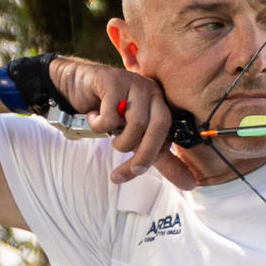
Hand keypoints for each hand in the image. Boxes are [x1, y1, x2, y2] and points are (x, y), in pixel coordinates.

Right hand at [45, 58, 194, 188]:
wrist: (75, 84)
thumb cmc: (107, 110)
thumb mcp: (134, 136)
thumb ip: (157, 158)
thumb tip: (190, 185)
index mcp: (161, 104)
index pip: (167, 135)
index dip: (152, 157)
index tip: (133, 172)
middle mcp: (151, 91)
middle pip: (160, 126)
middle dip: (144, 154)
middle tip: (129, 170)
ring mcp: (133, 83)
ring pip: (136, 123)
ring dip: (120, 140)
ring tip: (109, 136)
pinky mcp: (112, 80)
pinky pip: (110, 115)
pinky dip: (99, 125)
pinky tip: (94, 116)